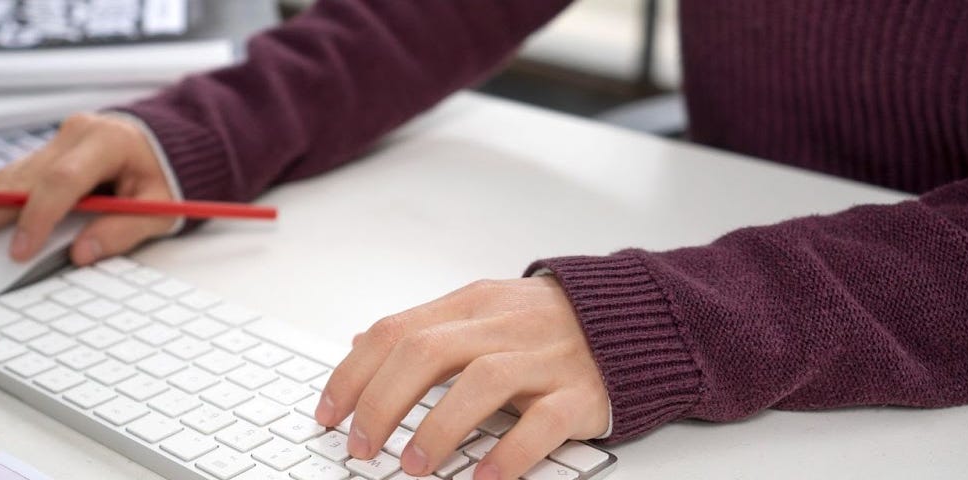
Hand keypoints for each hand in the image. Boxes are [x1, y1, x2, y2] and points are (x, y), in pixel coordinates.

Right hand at [0, 113, 176, 264]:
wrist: (166, 142)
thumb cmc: (163, 177)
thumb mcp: (160, 208)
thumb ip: (122, 231)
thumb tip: (81, 253)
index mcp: (107, 142)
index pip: (62, 181)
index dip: (36, 217)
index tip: (18, 251)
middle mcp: (76, 134)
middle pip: (23, 177)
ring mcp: (58, 139)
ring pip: (11, 174)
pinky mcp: (48, 150)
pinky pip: (15, 175)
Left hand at [314, 276, 610, 479]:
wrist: (638, 319)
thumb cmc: (548, 325)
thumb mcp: (481, 312)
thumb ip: (425, 329)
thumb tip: (359, 345)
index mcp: (472, 303)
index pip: (396, 331)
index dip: (354, 375)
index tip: (329, 415)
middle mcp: (504, 325)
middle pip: (427, 352)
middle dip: (383, 403)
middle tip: (362, 447)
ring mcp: (546, 357)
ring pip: (482, 381)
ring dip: (438, 427)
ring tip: (413, 466)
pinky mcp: (582, 392)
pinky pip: (543, 421)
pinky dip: (510, 451)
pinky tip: (484, 477)